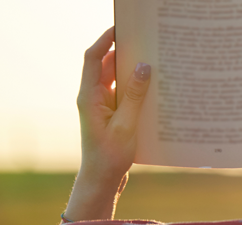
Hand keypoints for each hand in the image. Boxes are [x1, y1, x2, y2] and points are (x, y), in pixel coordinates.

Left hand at [76, 27, 151, 185]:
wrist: (102, 179)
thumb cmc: (110, 156)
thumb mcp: (126, 125)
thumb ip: (135, 95)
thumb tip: (144, 67)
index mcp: (89, 96)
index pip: (93, 59)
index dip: (104, 40)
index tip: (120, 27)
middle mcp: (93, 96)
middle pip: (106, 64)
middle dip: (123, 51)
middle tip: (144, 41)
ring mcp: (102, 104)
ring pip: (115, 78)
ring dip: (131, 69)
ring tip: (152, 60)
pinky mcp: (111, 113)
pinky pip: (122, 92)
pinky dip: (135, 86)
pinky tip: (152, 86)